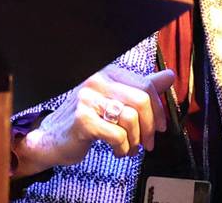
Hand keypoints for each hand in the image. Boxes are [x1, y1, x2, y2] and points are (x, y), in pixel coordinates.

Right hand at [12, 65, 174, 177]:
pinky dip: (123, 147)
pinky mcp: (82, 119)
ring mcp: (88, 98)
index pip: (145, 85)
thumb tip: (170, 76)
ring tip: (129, 147)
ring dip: (135, 140)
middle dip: (150, 126)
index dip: (159, 108)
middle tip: (148, 142)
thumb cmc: (85, 119)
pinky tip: (117, 150)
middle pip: (141, 101)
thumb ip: (142, 88)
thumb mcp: (115, 100)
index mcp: (109, 72)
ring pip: (131, 118)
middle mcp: (98, 80)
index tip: (160, 125)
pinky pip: (117, 135)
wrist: (51, 138)